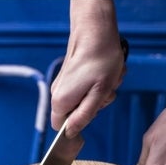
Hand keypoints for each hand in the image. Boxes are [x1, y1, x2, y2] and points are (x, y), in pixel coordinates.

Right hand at [50, 0, 124, 137]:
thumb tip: (71, 133)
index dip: (78, 126)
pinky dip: (100, 84)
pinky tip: (106, 74)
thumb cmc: (101, 61)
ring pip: (85, 101)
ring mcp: (64, 84)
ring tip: (108, 80)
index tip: (94, 113)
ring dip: (101, 94)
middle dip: (96, 107)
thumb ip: (84, 116)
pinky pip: (88, 89)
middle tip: (105, 91)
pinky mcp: (72, 76)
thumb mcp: (99, 94)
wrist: (97, 32)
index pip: (62, 128)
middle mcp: (58, 93)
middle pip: (77, 114)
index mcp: (61, 101)